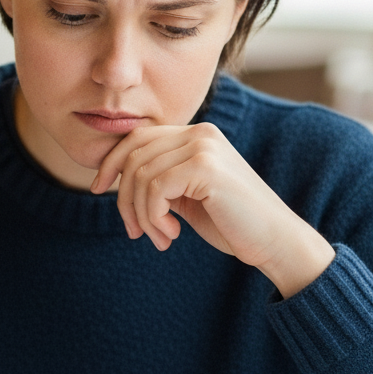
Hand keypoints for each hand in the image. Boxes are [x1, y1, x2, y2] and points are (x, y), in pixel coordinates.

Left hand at [90, 123, 334, 297]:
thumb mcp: (188, 197)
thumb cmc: (232, 223)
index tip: (98, 189)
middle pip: (133, 155)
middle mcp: (200, 133)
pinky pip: (154, 189)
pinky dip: (153, 217)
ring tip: (160, 237)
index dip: (111, 162)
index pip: (138, 137)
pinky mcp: (205, 167)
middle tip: (136, 232)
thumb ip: (160, 181)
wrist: (274, 241)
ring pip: (141, 175)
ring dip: (142, 215)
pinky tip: (171, 235)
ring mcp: (204, 147)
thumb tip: (114, 178)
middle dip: (124, 198)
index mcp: (197, 135)